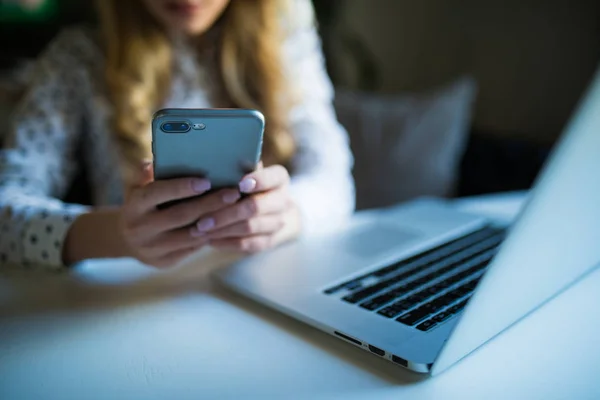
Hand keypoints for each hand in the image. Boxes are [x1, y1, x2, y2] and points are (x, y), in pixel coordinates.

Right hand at [119, 164, 241, 267]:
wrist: (127, 241)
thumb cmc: (143, 205)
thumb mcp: (139, 188)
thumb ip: (148, 175)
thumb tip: (156, 162)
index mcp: (134, 206)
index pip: (157, 193)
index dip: (182, 187)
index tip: (206, 180)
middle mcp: (140, 228)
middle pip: (180, 215)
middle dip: (209, 204)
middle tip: (233, 193)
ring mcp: (152, 248)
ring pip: (190, 235)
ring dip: (215, 222)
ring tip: (236, 209)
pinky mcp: (164, 262)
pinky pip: (192, 249)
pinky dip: (210, 236)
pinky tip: (227, 225)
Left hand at [195, 165, 301, 252]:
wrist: (268, 210)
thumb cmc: (245, 184)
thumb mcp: (244, 172)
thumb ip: (235, 168)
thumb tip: (214, 162)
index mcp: (278, 178)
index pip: (272, 177)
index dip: (258, 181)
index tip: (239, 184)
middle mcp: (282, 200)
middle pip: (256, 207)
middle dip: (227, 213)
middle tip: (202, 219)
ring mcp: (278, 222)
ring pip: (250, 227)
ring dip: (223, 229)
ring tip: (200, 230)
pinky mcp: (270, 240)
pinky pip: (250, 244)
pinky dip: (228, 242)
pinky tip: (210, 241)